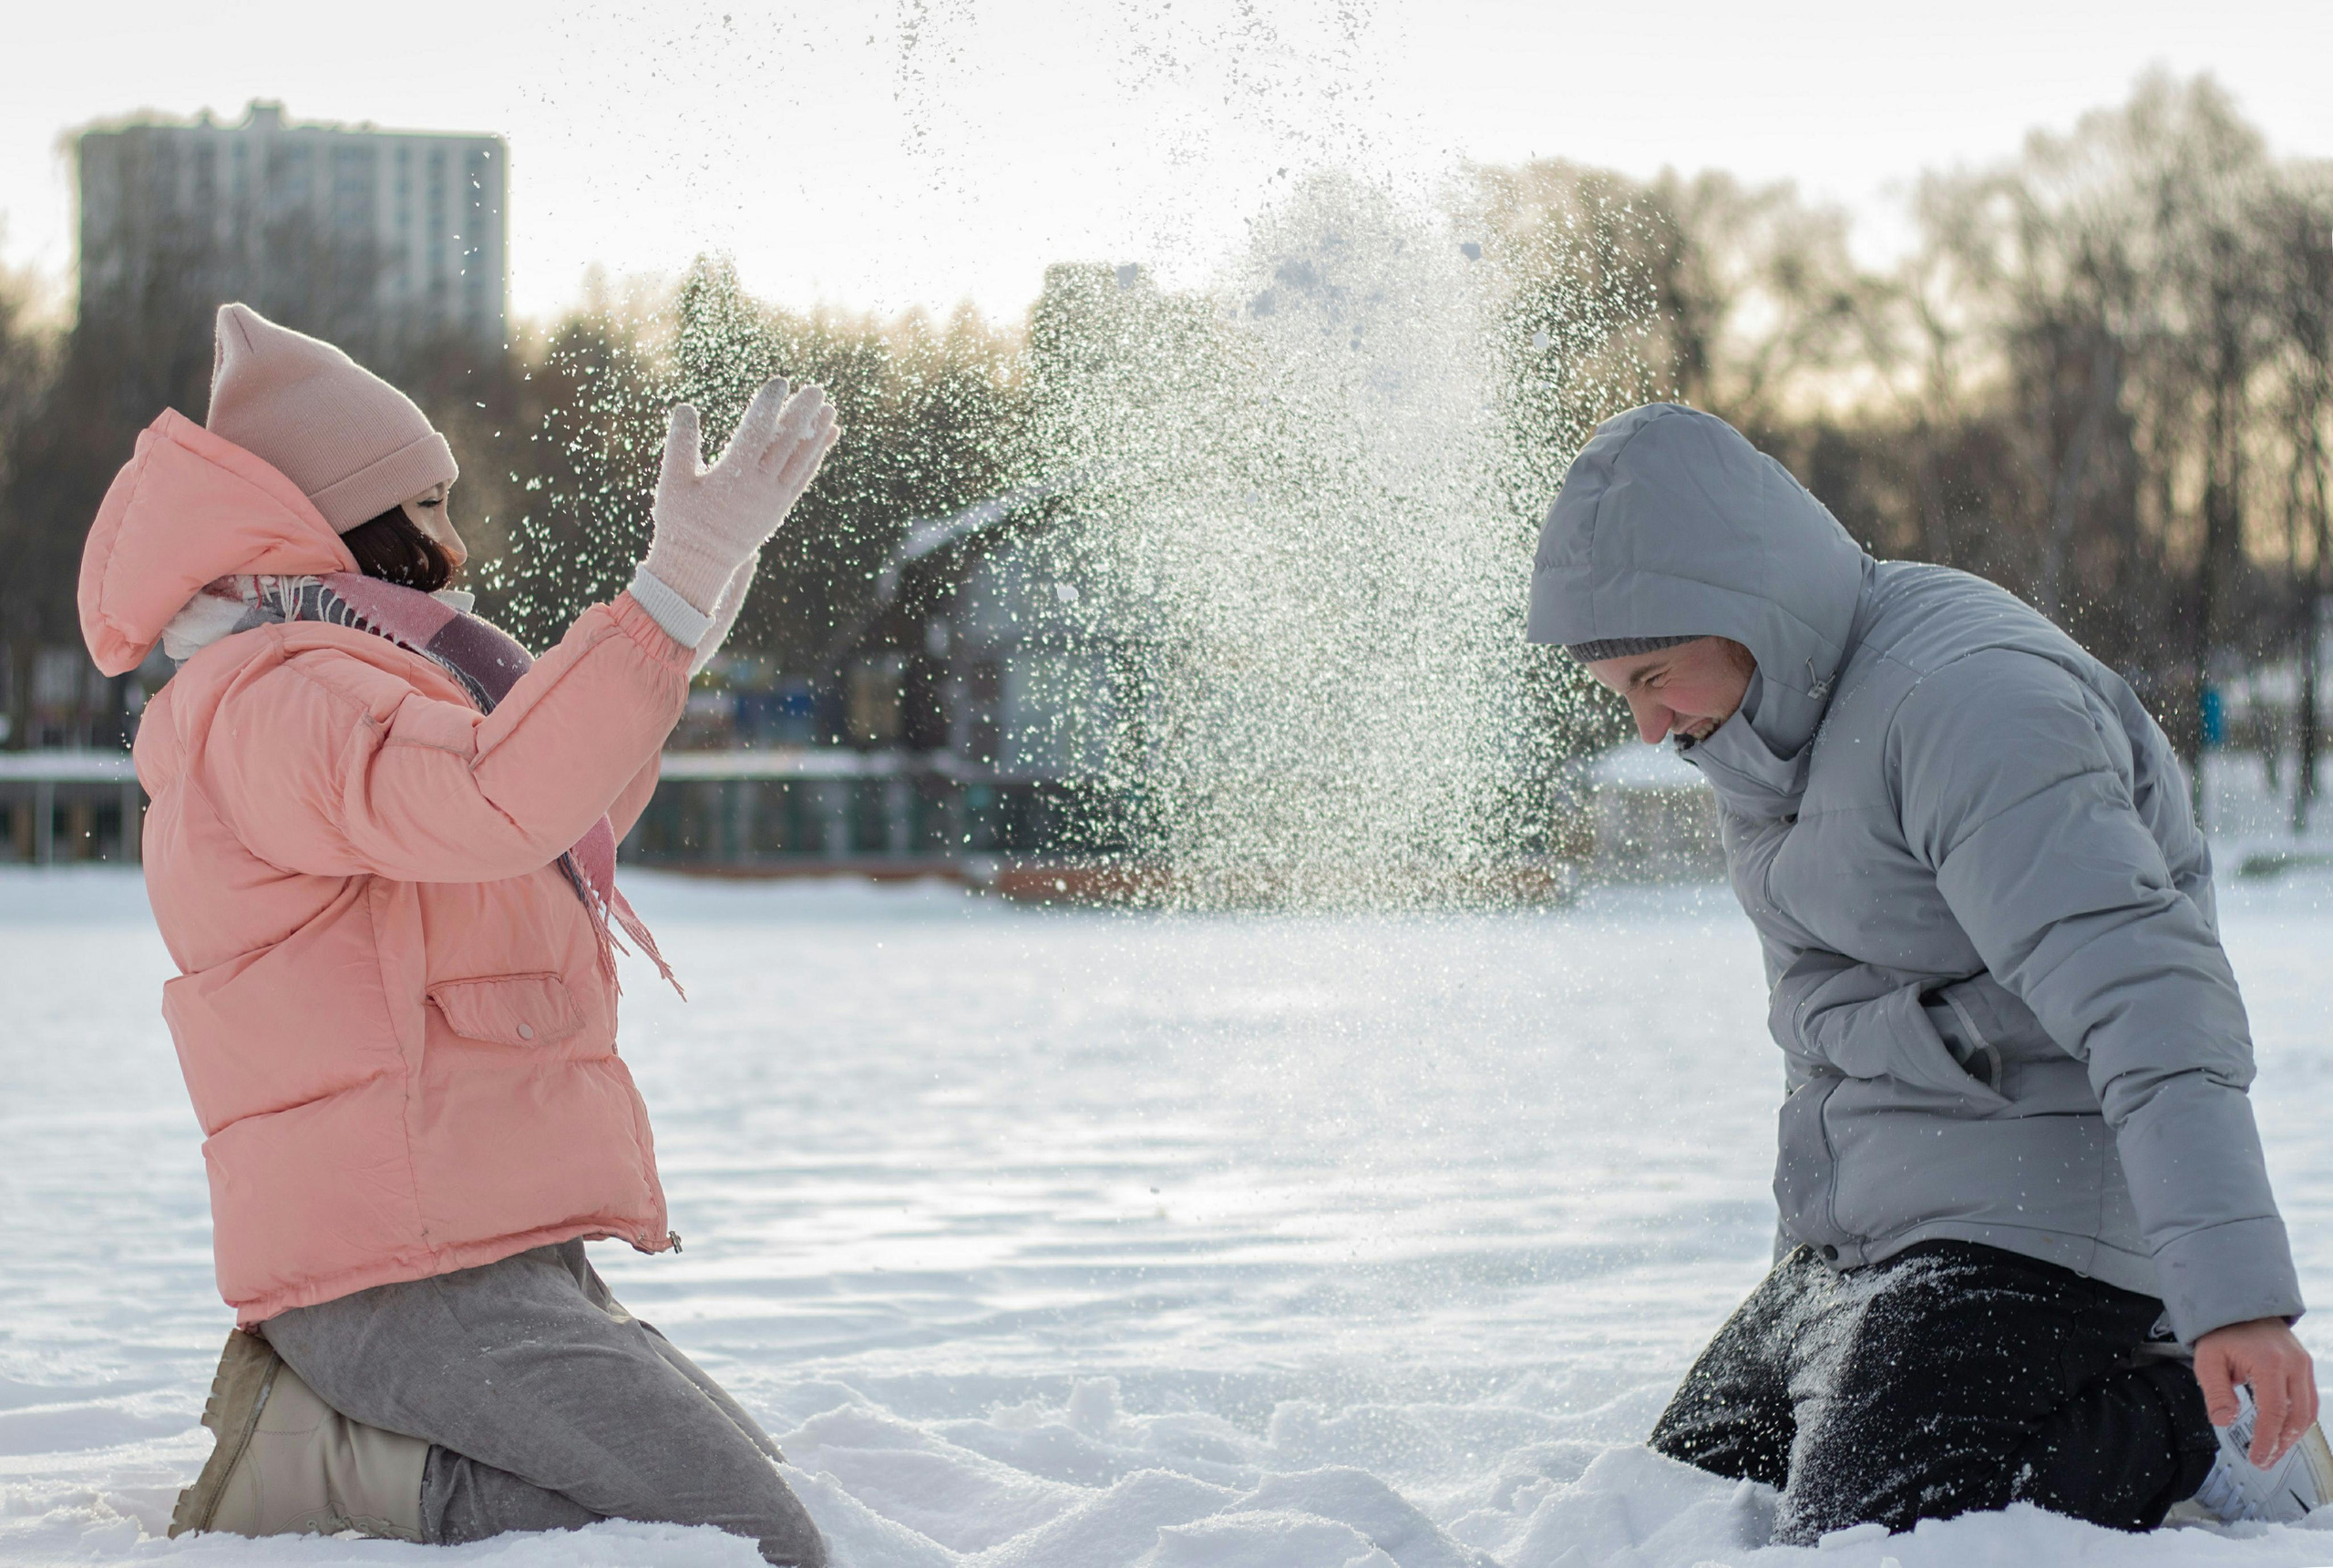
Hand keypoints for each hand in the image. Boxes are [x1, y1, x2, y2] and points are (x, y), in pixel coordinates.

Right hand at [642, 378, 839, 614]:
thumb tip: (684, 407)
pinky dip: (815, 456)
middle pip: (786, 444)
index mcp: (733, 477)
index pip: (756, 433)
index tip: (780, 383)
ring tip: (830, 408)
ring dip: (816, 434)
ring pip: (801, 460)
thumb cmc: (681, 521)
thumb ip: (680, 444)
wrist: (699, 565)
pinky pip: (803, 477)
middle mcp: (760, 487)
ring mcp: (774, 499)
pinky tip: (825, 438)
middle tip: (816, 389)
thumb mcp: (673, 482)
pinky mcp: (780, 508)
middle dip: (802, 415)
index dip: (769, 405)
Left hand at [2194, 1317, 2318, 1466]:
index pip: (2274, 1412)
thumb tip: (2225, 1421)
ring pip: (2307, 1411)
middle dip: (2281, 1444)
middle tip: (2264, 1460)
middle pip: (2296, 1416)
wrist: (2239, 1304)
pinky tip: (2283, 1431)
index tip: (2258, 1458)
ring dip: (2292, 1436)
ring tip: (2273, 1451)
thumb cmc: (2222, 1331)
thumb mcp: (2207, 1359)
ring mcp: (2303, 1364)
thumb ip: (2216, 1392)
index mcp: (2269, 1362)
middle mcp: (2293, 1364)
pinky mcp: (2305, 1366)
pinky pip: (2309, 1400)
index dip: (2267, 1440)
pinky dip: (2298, 1420)